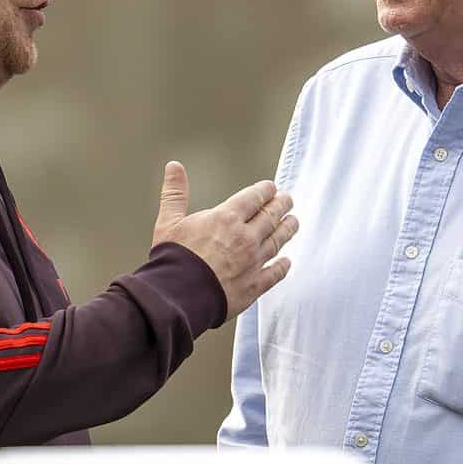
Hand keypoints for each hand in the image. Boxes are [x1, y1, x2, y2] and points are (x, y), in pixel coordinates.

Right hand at [152, 161, 297, 316]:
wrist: (177, 296)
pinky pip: (275, 273)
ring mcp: (253, 261)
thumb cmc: (172, 259)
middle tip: (288, 200)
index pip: (254, 197)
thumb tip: (174, 167)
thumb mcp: (168, 221)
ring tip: (294, 222)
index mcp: (226, 218)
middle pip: (271, 216)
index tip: (271, 188)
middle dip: (281, 205)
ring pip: (278, 241)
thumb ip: (175, 193)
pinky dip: (282, 266)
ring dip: (287, 229)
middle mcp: (245, 237)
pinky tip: (286, 262)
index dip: (265, 190)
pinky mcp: (255, 285)